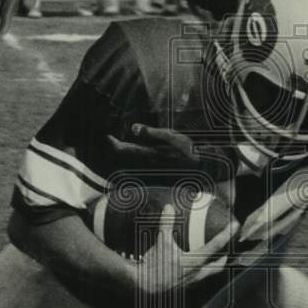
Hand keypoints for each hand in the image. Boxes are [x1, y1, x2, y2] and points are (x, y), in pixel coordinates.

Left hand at [106, 124, 230, 178]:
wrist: (202, 169)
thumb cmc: (188, 150)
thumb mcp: (171, 137)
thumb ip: (151, 133)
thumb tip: (133, 128)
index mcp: (148, 154)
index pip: (122, 150)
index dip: (111, 143)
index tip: (105, 135)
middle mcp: (145, 166)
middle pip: (121, 161)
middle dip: (113, 151)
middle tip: (107, 141)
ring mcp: (149, 174)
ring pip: (127, 168)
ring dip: (120, 159)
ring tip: (117, 149)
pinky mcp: (154, 179)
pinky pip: (135, 174)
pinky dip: (128, 168)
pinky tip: (129, 162)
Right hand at [135, 204, 235, 307]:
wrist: (145, 286)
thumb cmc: (154, 265)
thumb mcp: (161, 242)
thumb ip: (166, 224)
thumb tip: (169, 207)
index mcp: (194, 261)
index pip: (215, 246)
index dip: (227, 234)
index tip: (235, 225)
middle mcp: (197, 273)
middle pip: (218, 265)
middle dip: (225, 255)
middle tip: (227, 246)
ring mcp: (192, 281)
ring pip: (209, 273)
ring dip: (214, 264)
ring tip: (214, 255)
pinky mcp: (185, 285)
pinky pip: (198, 276)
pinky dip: (201, 268)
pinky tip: (194, 263)